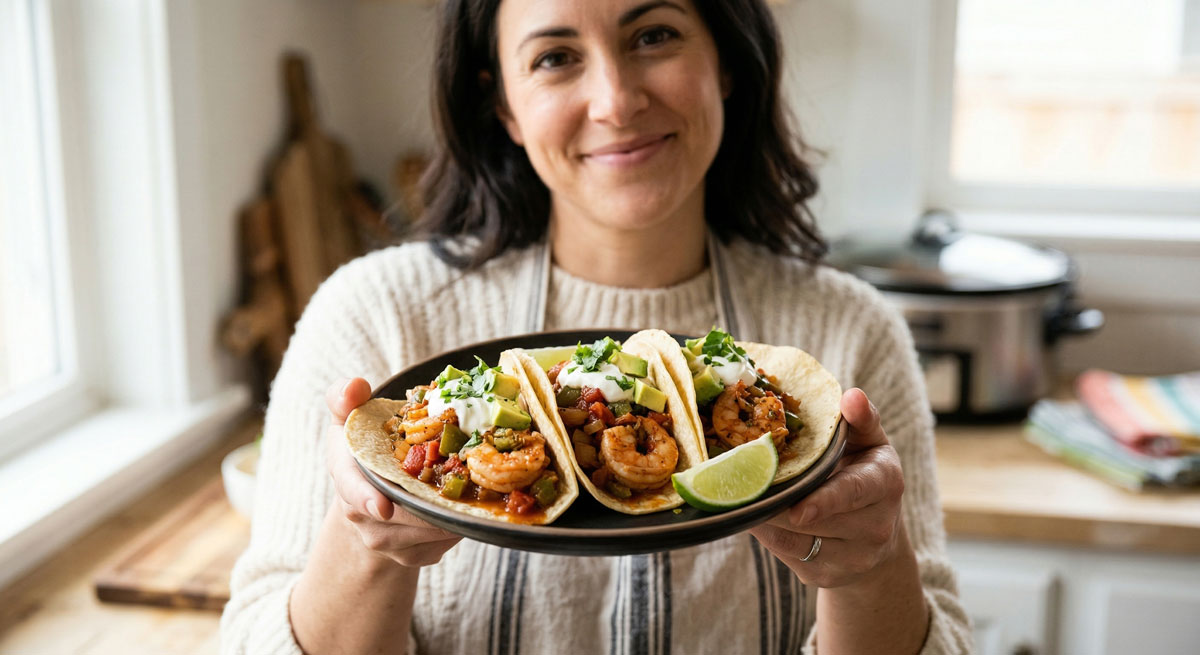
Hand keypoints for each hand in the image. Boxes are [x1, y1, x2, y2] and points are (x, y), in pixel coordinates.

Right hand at [325, 377, 460, 567]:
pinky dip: (460, 525)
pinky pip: (443, 543)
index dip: (366, 498)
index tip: (383, 508)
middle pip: (404, 514)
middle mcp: (362, 516)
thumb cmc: (365, 447)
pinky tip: (468, 505)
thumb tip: (354, 385)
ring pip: (428, 531)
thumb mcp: (350, 417)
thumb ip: (346, 397)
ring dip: (453, 512)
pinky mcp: (414, 555)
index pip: (352, 490)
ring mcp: (387, 541)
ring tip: (475, 489)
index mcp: (346, 475)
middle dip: (433, 501)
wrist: (374, 494)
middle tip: (466, 483)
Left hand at [749, 388, 906, 587]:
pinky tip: (756, 515)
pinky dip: (765, 534)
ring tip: (746, 493)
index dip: (825, 500)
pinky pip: (784, 554)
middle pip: (815, 518)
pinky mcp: (824, 576)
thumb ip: (860, 418)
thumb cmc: (863, 472)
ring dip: (766, 517)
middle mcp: (875, 526)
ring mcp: (852, 558)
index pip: (855, 492)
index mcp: (885, 483)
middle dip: (779, 500)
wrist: (874, 535)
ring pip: (794, 538)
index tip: (798, 509)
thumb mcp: (868, 442)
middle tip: (745, 480)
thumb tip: (851, 395)